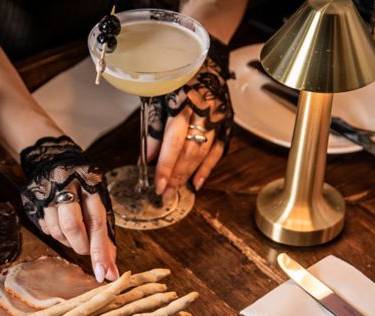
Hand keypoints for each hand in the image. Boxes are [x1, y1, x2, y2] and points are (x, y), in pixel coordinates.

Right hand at [37, 183, 118, 281]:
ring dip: (68, 241)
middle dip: (81, 246)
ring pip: (57, 232)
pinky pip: (45, 229)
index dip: (100, 251)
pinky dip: (56, 233)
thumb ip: (105, 235)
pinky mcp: (31, 200)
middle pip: (73, 228)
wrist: (53, 158)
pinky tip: (60, 222)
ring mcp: (46, 192)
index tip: (104, 274)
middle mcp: (67, 185)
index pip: (96, 222)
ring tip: (74, 232)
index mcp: (90, 183)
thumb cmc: (83, 186)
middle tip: (85, 248)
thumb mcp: (99, 203)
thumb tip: (110, 270)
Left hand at [146, 55, 232, 195]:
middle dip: (176, 176)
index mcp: (184, 103)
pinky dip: (207, 168)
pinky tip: (197, 183)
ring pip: (203, 153)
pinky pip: (218, 150)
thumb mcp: (157, 96)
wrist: (206, 60)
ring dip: (188, 175)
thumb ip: (153, 127)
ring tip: (175, 191)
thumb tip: (148, 158)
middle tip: (164, 195)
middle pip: (189, 152)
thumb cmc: (176, 78)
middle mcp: (204, 112)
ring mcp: (218, 118)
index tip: (157, 185)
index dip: (165, 166)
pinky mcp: (227, 123)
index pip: (174, 142)